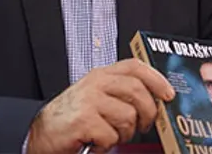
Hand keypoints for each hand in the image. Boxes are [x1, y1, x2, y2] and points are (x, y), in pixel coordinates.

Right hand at [27, 59, 174, 153]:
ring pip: (128, 117)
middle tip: (143, 126)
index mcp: (101, 75)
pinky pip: (112, 135)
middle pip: (138, 92)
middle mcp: (96, 83)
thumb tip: (154, 101)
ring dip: (124, 134)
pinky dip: (106, 145)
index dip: (156, 78)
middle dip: (147, 114)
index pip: (135, 66)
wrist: (42, 134)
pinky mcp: (84, 120)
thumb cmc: (72, 118)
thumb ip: (121, 93)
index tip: (168, 93)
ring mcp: (89, 100)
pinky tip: (95, 142)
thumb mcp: (97, 97)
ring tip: (110, 135)